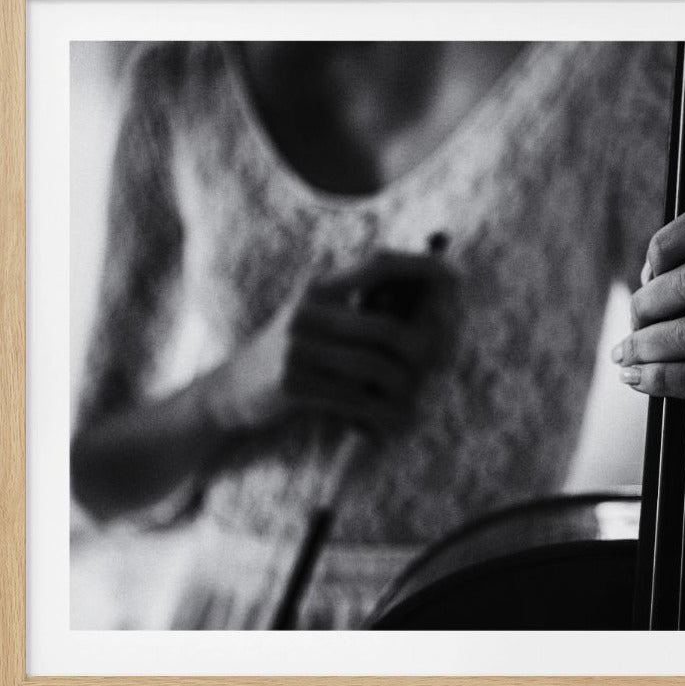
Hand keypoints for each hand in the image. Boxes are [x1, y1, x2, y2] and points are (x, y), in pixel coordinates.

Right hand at [204, 251, 456, 435]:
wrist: (231, 390)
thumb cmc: (293, 354)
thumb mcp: (316, 318)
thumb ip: (358, 307)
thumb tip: (424, 307)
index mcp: (318, 287)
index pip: (376, 264)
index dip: (418, 267)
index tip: (453, 275)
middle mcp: (307, 311)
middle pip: (387, 328)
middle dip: (419, 352)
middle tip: (429, 367)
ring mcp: (298, 348)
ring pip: (377, 367)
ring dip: (401, 389)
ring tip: (407, 400)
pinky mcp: (293, 384)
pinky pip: (356, 399)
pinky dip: (380, 414)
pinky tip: (389, 421)